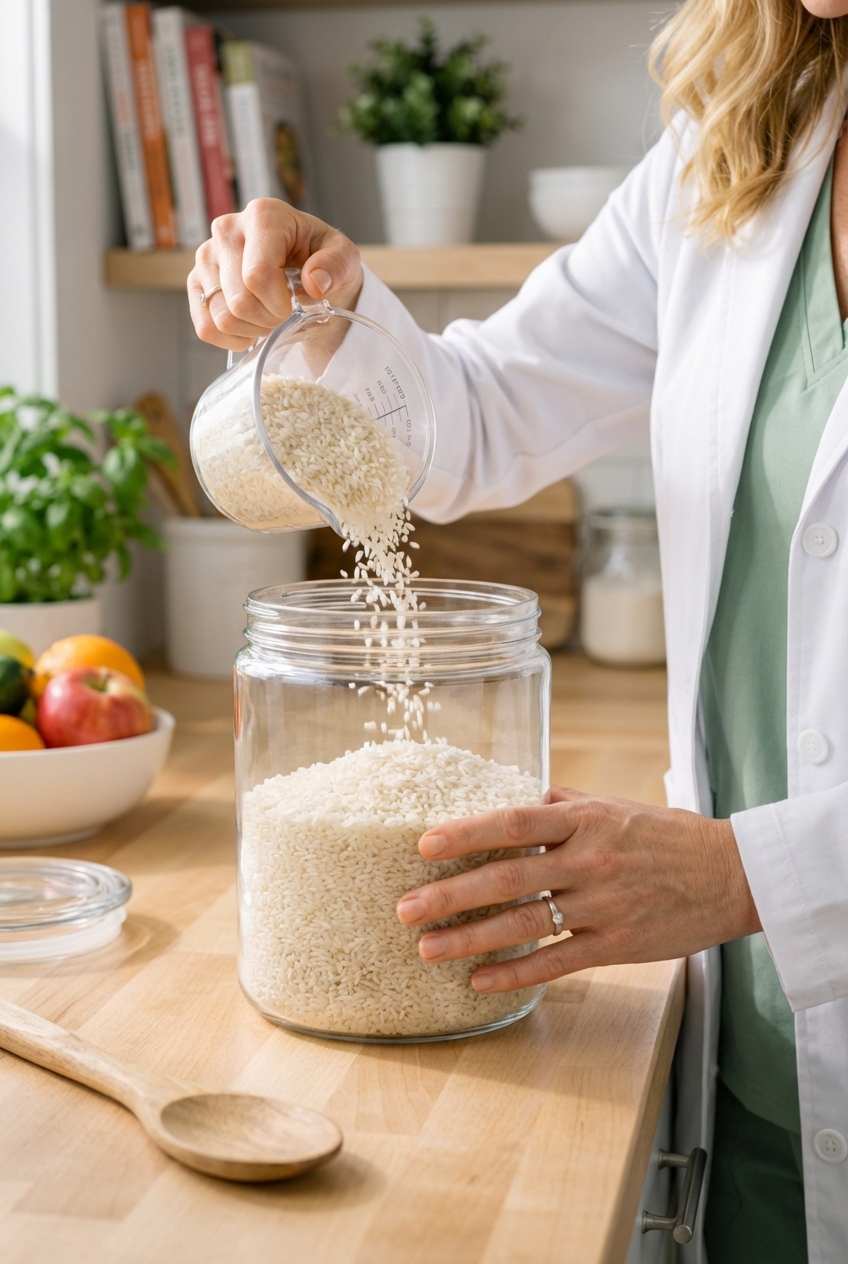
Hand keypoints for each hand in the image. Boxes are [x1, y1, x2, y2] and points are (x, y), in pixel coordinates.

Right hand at [188, 199, 362, 350]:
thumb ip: (336, 266)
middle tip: (285, 313)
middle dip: (268, 319)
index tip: (296, 304)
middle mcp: (227, 229)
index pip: (257, 275)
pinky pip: (206, 328)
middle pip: (238, 301)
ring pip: (221, 317)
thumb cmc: (323, 263)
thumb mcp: (345, 260)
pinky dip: (232, 339)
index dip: (279, 304)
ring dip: (252, 329)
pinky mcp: (196, 282)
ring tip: (269, 317)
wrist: (305, 274)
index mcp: (264, 216)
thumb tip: (315, 283)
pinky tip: (251, 327)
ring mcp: (206, 256)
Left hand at [396, 788, 760, 992]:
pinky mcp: (618, 945)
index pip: (513, 821)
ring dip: (470, 939)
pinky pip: (557, 961)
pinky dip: (515, 973)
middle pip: (507, 877)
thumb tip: (518, 794)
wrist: (731, 874)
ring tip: (427, 949)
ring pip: (524, 924)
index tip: (423, 844)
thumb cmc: (668, 835)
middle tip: (404, 908)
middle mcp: (588, 860)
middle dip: (450, 895)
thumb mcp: (614, 806)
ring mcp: (602, 905)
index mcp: (584, 819)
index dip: (466, 833)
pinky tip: (479, 981)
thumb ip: (563, 803)